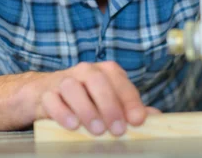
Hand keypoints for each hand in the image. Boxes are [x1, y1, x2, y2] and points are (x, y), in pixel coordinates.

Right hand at [26, 61, 159, 135]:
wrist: (46, 94)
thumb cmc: (86, 98)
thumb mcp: (110, 101)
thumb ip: (130, 108)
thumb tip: (156, 117)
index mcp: (106, 71)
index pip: (121, 81)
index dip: (130, 101)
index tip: (138, 120)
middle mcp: (85, 71)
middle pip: (98, 80)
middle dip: (110, 106)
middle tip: (118, 130)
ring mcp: (64, 80)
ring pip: (73, 87)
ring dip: (87, 109)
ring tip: (97, 130)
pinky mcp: (46, 93)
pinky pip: (52, 99)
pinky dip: (62, 112)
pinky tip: (72, 125)